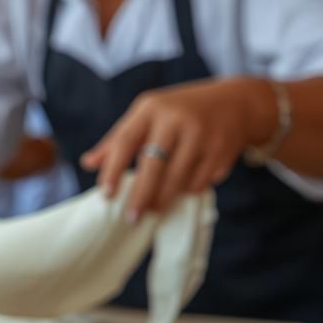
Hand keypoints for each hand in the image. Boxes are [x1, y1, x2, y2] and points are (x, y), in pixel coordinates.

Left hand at [81, 77, 264, 218]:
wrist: (235, 104)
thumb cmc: (179, 112)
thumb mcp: (149, 115)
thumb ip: (118, 140)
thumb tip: (88, 163)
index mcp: (151, 108)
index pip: (125, 141)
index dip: (113, 169)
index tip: (105, 195)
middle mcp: (176, 119)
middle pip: (153, 165)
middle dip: (141, 195)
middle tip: (131, 218)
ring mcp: (201, 134)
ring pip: (177, 178)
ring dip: (163, 199)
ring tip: (153, 209)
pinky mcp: (221, 150)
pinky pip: (199, 182)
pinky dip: (188, 190)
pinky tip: (182, 190)